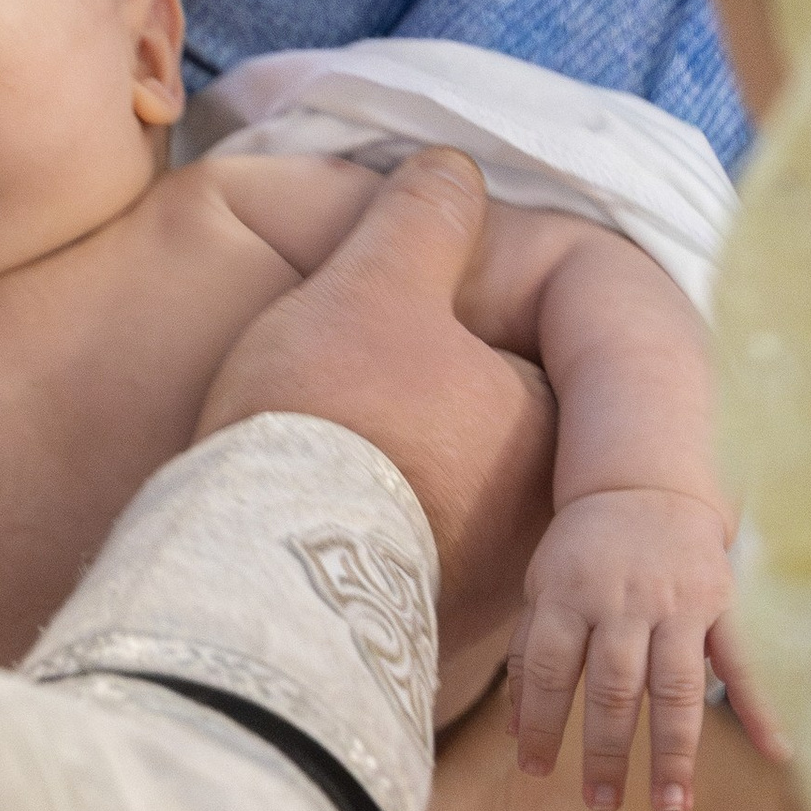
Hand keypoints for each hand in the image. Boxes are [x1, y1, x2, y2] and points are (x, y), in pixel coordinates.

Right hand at [197, 149, 556, 675]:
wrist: (259, 576)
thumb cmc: (330, 415)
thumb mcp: (375, 282)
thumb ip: (422, 217)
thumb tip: (454, 169)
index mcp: (550, 426)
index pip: (518, 354)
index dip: (445, 330)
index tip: (384, 333)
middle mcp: (542, 519)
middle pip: (482, 433)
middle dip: (424, 412)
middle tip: (346, 395)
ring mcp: (488, 591)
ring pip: (445, 506)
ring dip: (396, 485)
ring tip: (316, 459)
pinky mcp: (421, 642)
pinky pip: (401, 569)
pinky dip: (365, 548)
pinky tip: (307, 526)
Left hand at [507, 485, 777, 810]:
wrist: (646, 486)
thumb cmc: (583, 550)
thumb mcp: (542, 586)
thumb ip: (528, 652)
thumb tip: (512, 728)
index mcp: (568, 595)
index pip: (547, 668)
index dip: (539, 721)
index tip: (536, 771)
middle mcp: (622, 602)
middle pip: (613, 685)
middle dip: (607, 749)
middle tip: (601, 803)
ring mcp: (675, 605)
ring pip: (674, 685)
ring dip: (673, 749)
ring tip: (671, 804)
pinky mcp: (719, 606)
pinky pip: (741, 662)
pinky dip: (759, 708)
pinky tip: (776, 752)